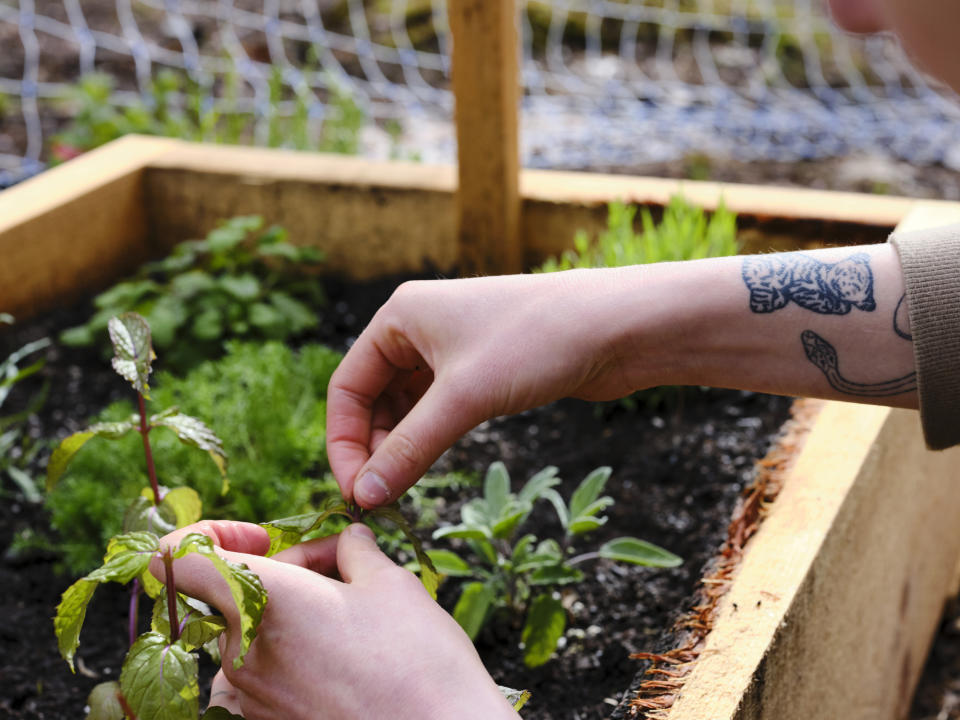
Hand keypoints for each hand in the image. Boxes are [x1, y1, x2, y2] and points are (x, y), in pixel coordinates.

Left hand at [150, 521, 518, 719]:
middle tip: (344, 568)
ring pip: (251, 630)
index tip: (262, 537)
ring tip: (352, 613)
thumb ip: (353, 551)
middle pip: (234, 590)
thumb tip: (347, 541)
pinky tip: (345, 653)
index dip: (210, 535)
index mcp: (260, 601)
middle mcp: (240, 651)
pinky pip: (264, 671)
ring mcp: (251, 696)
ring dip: (292, 610)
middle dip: (286, 569)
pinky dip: (294, 649)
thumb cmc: (416, 659)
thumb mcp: (389, 583)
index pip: (176, 559)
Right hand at [327, 269, 652, 506]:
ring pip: (406, 406)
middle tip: (379, 499)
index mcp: (400, 316)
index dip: (344, 442)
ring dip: (401, 446)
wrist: (618, 326)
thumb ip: (409, 448)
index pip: (348, 386)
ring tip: (402, 490)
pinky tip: (431, 466)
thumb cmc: (536, 342)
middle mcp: (419, 327)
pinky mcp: (481, 369)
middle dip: (372, 448)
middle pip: (372, 397)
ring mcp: (452, 348)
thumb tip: (365, 496)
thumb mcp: (463, 398)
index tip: (355, 491)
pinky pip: (438, 408)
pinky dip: (430, 437)